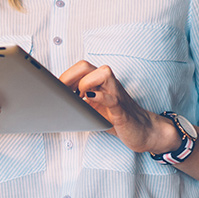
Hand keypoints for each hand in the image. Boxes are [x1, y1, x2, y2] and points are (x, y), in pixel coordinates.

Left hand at [58, 61, 179, 153]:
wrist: (143, 131)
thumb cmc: (116, 118)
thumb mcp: (93, 108)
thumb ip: (79, 101)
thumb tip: (57, 101)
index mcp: (99, 82)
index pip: (79, 68)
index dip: (64, 76)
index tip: (55, 90)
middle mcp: (108, 84)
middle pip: (85, 65)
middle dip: (69, 77)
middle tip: (63, 94)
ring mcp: (116, 94)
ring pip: (102, 73)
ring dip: (84, 84)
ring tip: (79, 98)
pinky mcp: (122, 109)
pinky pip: (111, 97)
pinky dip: (99, 97)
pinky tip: (89, 101)